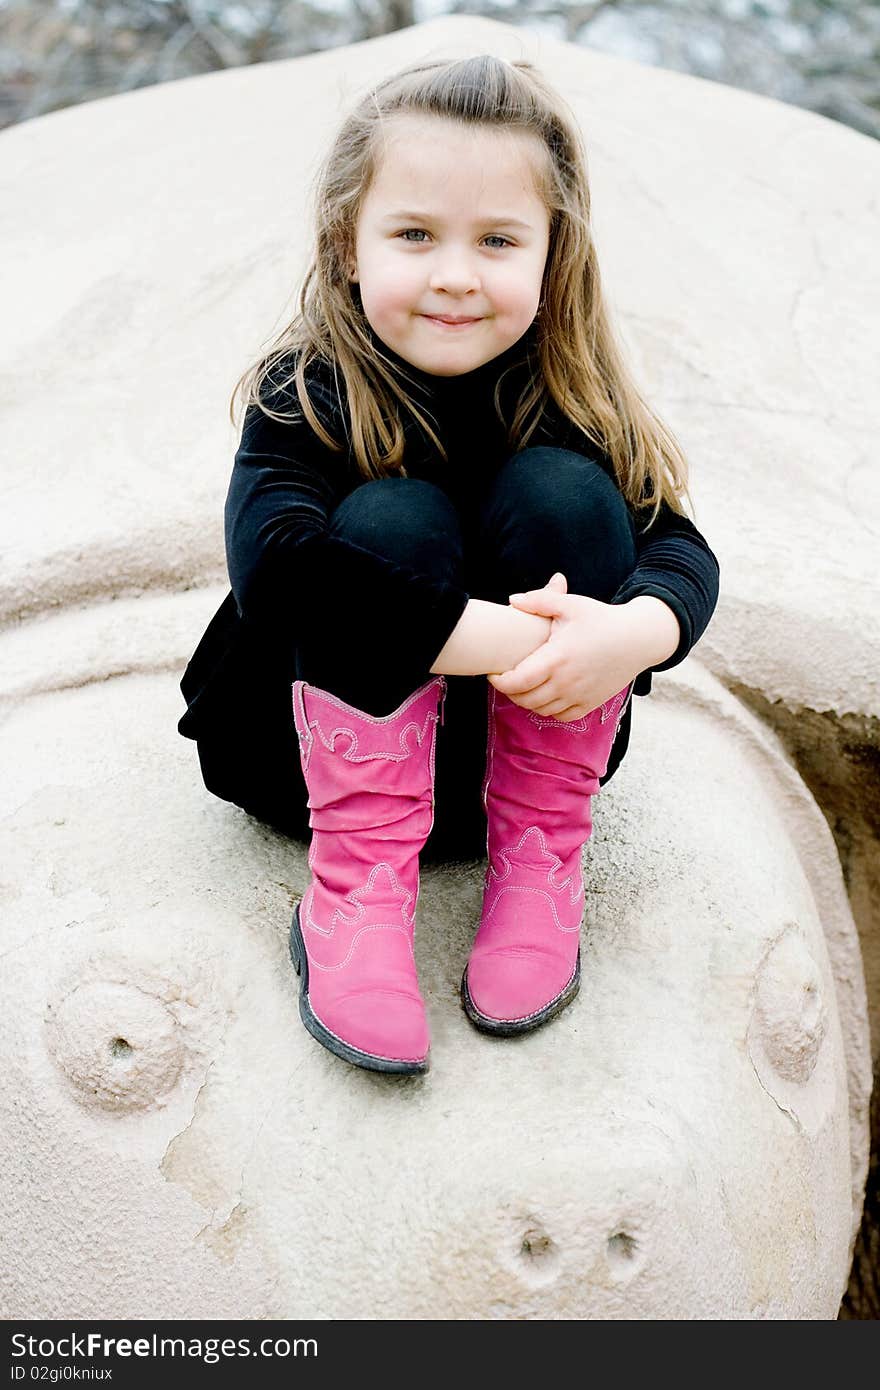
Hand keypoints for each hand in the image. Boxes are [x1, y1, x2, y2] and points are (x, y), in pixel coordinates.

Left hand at [487, 572, 637, 721]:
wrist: (639, 638)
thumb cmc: (603, 619)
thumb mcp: (571, 604)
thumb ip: (539, 601)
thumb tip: (511, 600)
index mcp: (556, 658)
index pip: (517, 681)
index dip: (499, 681)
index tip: (493, 672)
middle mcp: (566, 682)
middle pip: (524, 699)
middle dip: (509, 691)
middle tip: (505, 678)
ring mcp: (578, 696)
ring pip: (540, 710)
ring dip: (526, 701)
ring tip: (523, 686)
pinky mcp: (590, 704)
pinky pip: (560, 716)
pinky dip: (548, 709)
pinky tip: (546, 695)